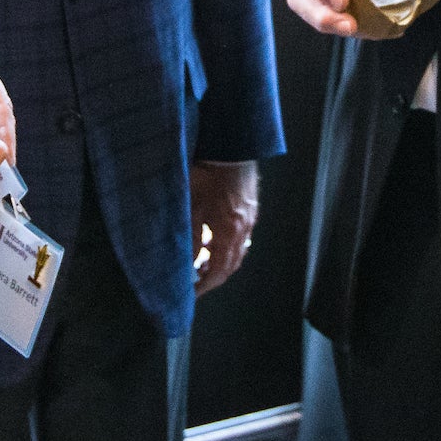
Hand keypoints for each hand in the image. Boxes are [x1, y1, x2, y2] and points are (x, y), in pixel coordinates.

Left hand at [190, 160, 260, 294]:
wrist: (231, 146)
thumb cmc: (207, 174)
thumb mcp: (192, 207)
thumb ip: (192, 237)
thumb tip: (190, 262)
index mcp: (229, 232)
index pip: (219, 270)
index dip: (205, 285)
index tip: (192, 294)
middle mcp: (243, 229)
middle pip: (231, 264)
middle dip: (214, 277)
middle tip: (197, 283)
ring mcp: (250, 218)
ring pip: (238, 251)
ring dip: (222, 262)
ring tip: (204, 263)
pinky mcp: (250, 207)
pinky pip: (241, 236)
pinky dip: (228, 246)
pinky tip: (216, 240)